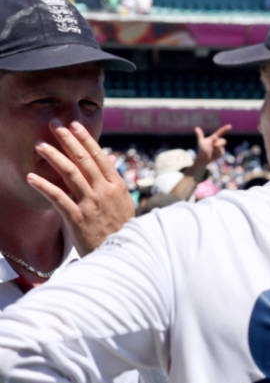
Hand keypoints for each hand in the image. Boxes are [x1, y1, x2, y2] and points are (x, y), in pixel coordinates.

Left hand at [28, 119, 134, 254]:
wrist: (124, 257)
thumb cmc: (123, 231)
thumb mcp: (124, 204)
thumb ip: (113, 182)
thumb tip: (109, 159)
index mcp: (118, 187)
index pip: (100, 157)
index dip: (86, 140)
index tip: (74, 126)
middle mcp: (105, 192)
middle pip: (84, 160)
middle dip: (67, 140)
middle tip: (54, 125)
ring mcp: (92, 205)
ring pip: (70, 174)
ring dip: (53, 157)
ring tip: (39, 145)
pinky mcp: (78, 219)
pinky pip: (58, 198)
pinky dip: (44, 186)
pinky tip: (31, 177)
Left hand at [192, 124, 230, 168]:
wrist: (204, 158)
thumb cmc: (202, 149)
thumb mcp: (201, 141)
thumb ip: (200, 135)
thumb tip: (196, 128)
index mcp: (214, 137)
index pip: (220, 132)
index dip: (225, 129)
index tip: (230, 126)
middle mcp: (218, 141)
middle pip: (223, 140)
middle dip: (218, 142)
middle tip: (213, 145)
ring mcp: (221, 147)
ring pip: (221, 146)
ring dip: (215, 148)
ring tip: (211, 150)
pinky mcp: (221, 152)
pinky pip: (220, 151)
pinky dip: (216, 152)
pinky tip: (213, 154)